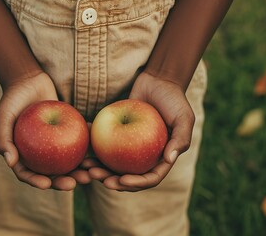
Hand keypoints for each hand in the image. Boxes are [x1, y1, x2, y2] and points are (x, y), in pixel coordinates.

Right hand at [0, 72, 90, 190]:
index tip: (47, 184)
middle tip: (74, 183)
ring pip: (69, 162)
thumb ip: (3, 139)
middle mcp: (39, 154)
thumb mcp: (3, 116)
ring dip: (80, 170)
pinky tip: (98, 153)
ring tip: (91, 173)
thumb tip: (10, 162)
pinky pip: (79, 143)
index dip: (37, 182)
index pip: (28, 174)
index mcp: (22, 156)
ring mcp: (55, 145)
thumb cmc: (12, 99)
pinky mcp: (68, 134)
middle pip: (52, 173)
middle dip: (63, 181)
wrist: (29, 81)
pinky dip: (89, 149)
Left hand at [87, 72, 194, 190]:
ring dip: (98, 169)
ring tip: (85, 167)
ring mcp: (130, 149)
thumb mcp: (184, 118)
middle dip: (111, 180)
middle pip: (127, 176)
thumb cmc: (174, 100)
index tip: (121, 179)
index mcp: (161, 160)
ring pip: (112, 165)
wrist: (158, 82)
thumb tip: (168, 160)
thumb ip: (180, 139)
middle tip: (96, 176)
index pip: (149, 178)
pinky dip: (93, 149)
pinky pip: (104, 146)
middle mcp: (144, 158)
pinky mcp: (118, 136)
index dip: (135, 183)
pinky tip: (81, 149)